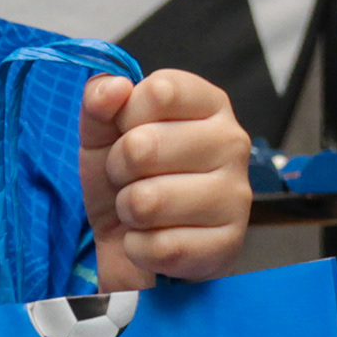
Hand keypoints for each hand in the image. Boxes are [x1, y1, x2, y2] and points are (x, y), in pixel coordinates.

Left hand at [81, 68, 252, 287]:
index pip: (158, 91)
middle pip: (144, 147)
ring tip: (143, 212)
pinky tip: (154, 241)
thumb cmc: (128, 178)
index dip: (125, 118)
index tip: (128, 134)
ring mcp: (236, 195)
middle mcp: (232, 142)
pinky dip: (140, 249)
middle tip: (131, 180)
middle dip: (119, 169)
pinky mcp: (229, 245)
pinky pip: (160, 247)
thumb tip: (114, 87)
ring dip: (129, 212)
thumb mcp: (102, 134)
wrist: (135, 242)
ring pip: (148, 201)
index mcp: (209, 104)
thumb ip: (99, 102)